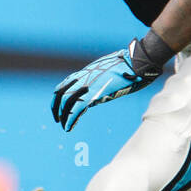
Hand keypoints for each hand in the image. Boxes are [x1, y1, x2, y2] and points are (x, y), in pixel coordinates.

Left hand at [51, 34, 171, 131]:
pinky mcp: (93, 93)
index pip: (63, 85)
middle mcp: (82, 78)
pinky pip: (76, 109)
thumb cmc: (127, 67)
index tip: (58, 108)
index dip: (58, 97)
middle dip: (56, 108)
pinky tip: (69, 127)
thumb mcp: (107, 73)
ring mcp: (87, 85)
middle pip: (60, 93)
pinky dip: (70, 119)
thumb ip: (99, 82)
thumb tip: (97, 94)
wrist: (134, 63)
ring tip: (64, 126)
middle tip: (57, 120)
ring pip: (66, 102)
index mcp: (84, 73)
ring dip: (63, 116)